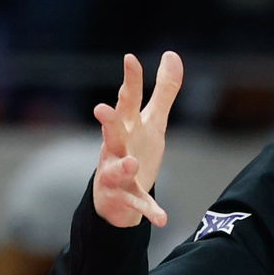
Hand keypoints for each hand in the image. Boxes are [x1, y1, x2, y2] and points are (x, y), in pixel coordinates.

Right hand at [92, 51, 183, 227]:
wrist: (115, 196)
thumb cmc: (133, 150)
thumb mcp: (152, 120)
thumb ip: (164, 90)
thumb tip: (172, 54)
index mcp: (126, 127)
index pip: (126, 100)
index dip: (130, 80)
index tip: (130, 59)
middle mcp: (116, 148)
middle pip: (112, 132)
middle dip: (108, 121)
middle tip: (102, 110)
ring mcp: (117, 173)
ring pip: (116, 169)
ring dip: (123, 166)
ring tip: (132, 163)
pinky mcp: (126, 198)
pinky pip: (138, 205)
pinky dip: (149, 212)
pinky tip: (162, 220)